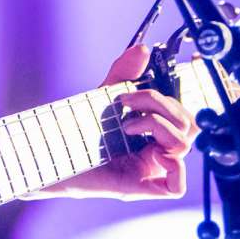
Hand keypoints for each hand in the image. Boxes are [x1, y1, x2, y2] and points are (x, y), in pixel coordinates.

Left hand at [44, 41, 194, 200]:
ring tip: (127, 124)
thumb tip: (142, 50)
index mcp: (154, 130)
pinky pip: (176, 186)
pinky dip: (173, 166)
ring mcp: (149, 170)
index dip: (192, 91)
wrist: (47, 153)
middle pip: (188, 124)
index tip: (192, 63)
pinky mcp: (138, 188)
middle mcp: (156, 150)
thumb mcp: (103, 96)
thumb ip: (123, 74)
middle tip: (127, 101)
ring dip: (158, 125)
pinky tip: (150, 151)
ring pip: (183, 145)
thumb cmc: (76, 129)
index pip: (186, 111)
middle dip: (161, 104)